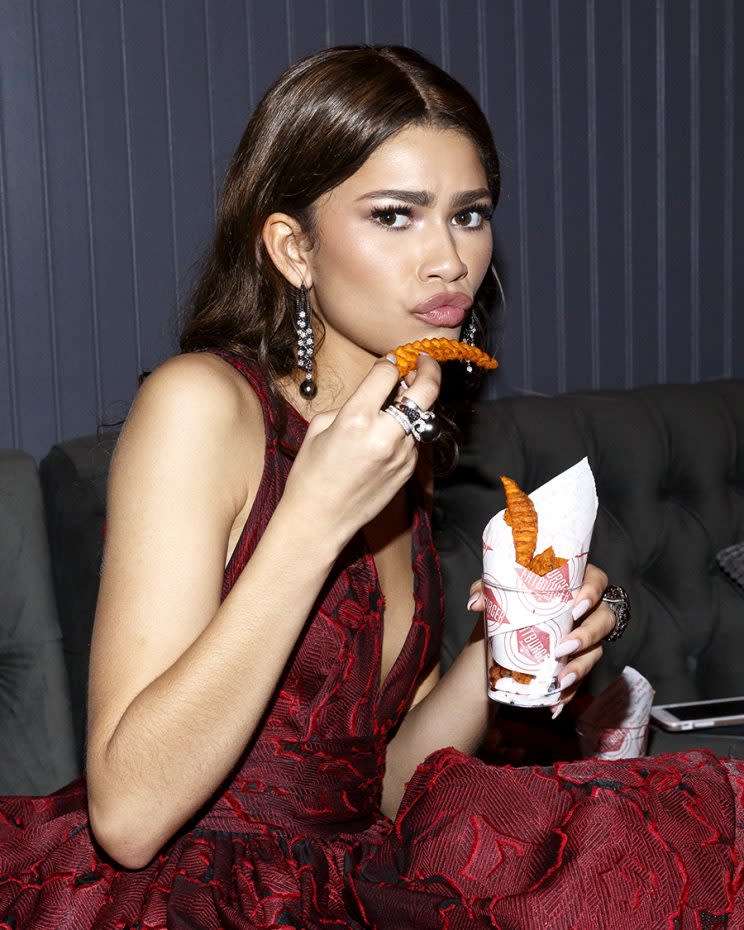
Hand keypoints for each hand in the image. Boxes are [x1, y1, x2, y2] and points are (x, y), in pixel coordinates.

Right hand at [283, 353, 440, 547]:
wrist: (320, 519)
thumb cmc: (311, 474)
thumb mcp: (320, 427)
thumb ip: (352, 403)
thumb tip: (375, 391)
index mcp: (356, 419)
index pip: (388, 373)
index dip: (390, 362)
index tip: (390, 360)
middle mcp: (385, 435)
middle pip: (426, 390)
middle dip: (429, 368)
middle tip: (424, 361)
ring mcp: (402, 455)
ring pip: (422, 416)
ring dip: (416, 403)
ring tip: (400, 401)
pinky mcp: (408, 470)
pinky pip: (415, 439)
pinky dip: (409, 428)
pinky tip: (391, 432)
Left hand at [466, 563, 615, 717]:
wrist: (502, 634)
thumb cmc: (509, 602)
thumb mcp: (497, 592)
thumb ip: (486, 590)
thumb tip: (476, 604)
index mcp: (573, 584)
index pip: (597, 580)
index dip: (593, 592)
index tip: (576, 606)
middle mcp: (586, 610)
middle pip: (605, 618)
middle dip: (588, 634)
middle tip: (563, 647)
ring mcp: (586, 637)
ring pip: (597, 650)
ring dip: (581, 666)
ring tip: (561, 679)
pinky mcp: (578, 661)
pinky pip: (582, 677)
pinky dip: (569, 692)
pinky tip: (555, 703)